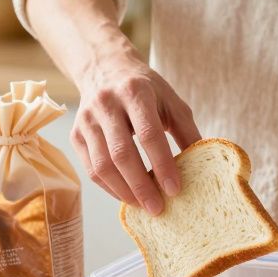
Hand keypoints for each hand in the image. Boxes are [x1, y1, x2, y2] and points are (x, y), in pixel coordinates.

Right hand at [70, 50, 200, 214]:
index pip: (148, 133)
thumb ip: (187, 130)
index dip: (162, 164)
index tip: (175, 189)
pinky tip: (126, 196)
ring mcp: (87, 120)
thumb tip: (201, 164)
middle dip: (141, 185)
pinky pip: (91, 169)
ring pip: (102, 165)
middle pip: (122, 153)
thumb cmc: (144, 89)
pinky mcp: (76, 134)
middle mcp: (106, 104)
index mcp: (135, 92)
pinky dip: (109, 187)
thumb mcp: (170, 100)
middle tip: (157, 208)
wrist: (104, 69)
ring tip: (143, 206)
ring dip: (123, 191)